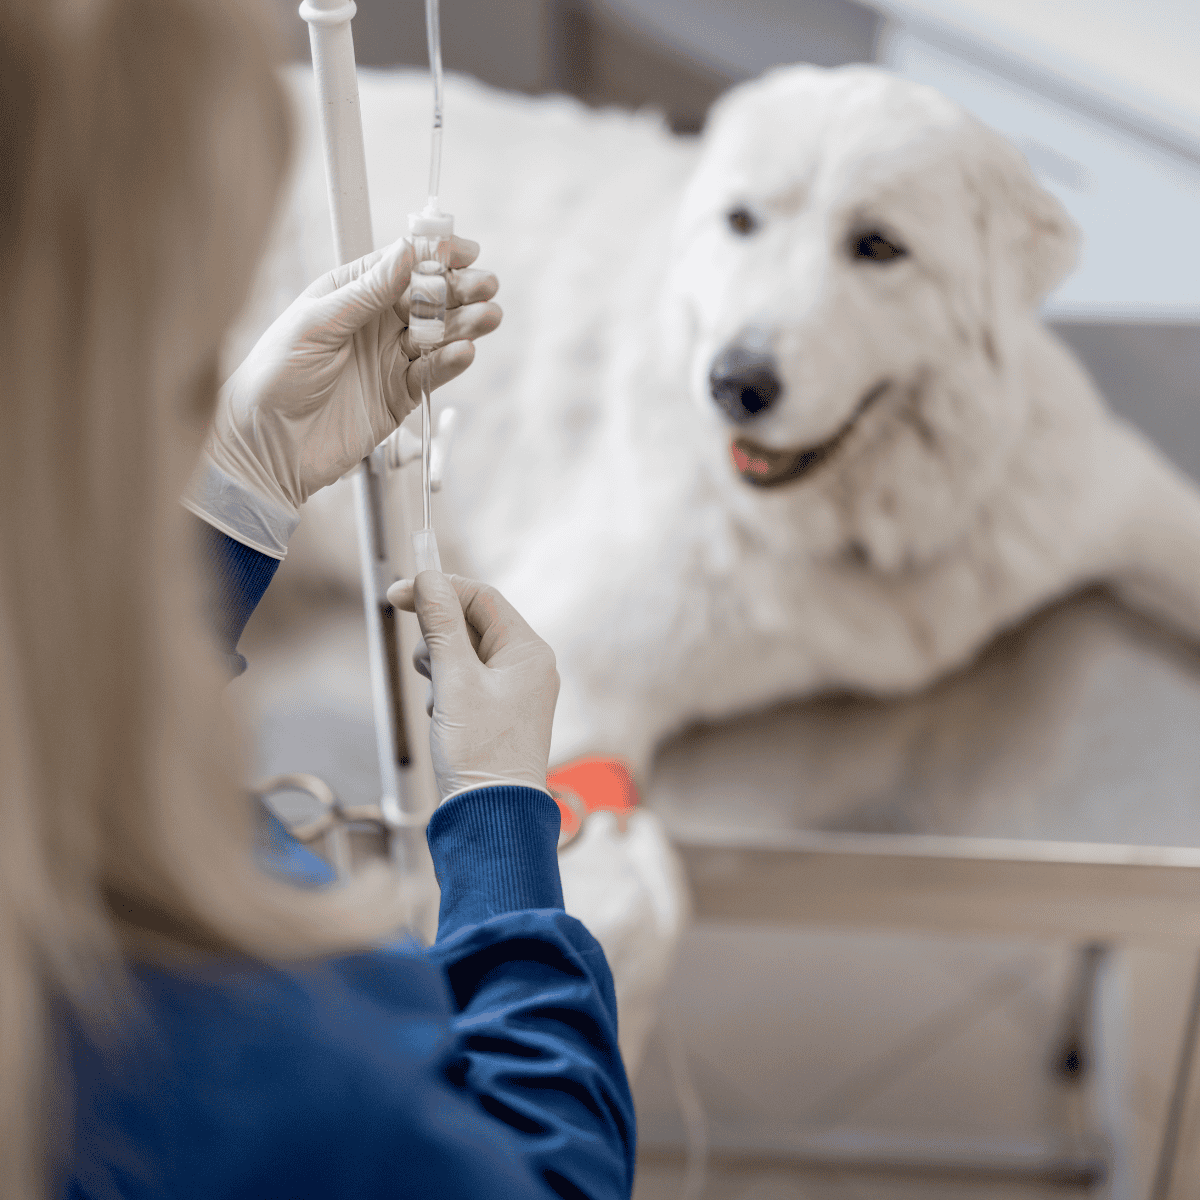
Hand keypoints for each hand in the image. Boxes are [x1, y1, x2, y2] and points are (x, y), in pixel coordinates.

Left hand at [184, 236, 499, 555]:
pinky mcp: (399, 395)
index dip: (434, 255)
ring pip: (438, 335)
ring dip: (464, 324)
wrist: (267, 443)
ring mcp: (389, 359)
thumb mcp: (318, 323)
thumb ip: (366, 291)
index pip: (401, 265)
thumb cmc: (276, 375)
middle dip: (459, 290)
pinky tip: (465, 352)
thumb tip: (406, 252)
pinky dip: (450, 364)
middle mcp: (374, 322)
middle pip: (428, 299)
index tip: (464, 250)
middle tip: (486, 285)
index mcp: (349, 293)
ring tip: (489, 316)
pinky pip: (432, 375)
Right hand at [387, 572, 558, 801]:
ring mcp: (513, 689)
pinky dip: (445, 691)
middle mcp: (527, 666)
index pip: (482, 598)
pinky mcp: (496, 711)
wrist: (489, 818)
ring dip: (439, 669)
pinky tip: (444, 719)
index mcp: (529, 652)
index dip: (439, 589)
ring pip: (462, 653)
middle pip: (471, 623)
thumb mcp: (454, 682)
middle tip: (428, 668)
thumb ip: (440, 626)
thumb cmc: (480, 754)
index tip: (397, 593)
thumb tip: (427, 579)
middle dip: (438, 640)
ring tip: (442, 704)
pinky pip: (463, 681)